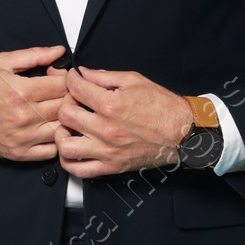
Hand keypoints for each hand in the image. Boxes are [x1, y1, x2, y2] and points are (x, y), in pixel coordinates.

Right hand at [0, 46, 68, 160]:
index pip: (64, 86)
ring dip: (65, 120)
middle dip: (69, 98)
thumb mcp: (2, 63)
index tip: (60, 78)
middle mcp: (24, 116)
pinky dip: (56, 140)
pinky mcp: (19, 154)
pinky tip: (49, 129)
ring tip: (56, 111)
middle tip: (61, 94)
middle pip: (66, 107)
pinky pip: (52, 151)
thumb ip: (34, 55)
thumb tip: (59, 52)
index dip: (67, 79)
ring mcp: (23, 137)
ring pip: (63, 129)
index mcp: (22, 91)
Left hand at [56, 66, 194, 178]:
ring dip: (62, 133)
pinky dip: (69, 161)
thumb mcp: (135, 81)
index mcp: (112, 105)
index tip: (73, 79)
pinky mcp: (111, 166)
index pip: (75, 88)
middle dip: (65, 102)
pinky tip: (74, 148)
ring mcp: (107, 150)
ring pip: (65, 145)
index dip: (70, 79)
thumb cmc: (163, 107)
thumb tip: (84, 73)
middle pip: (64, 114)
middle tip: (74, 101)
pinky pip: (78, 170)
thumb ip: (105, 76)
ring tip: (70, 127)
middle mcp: (106, 129)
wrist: (182, 133)